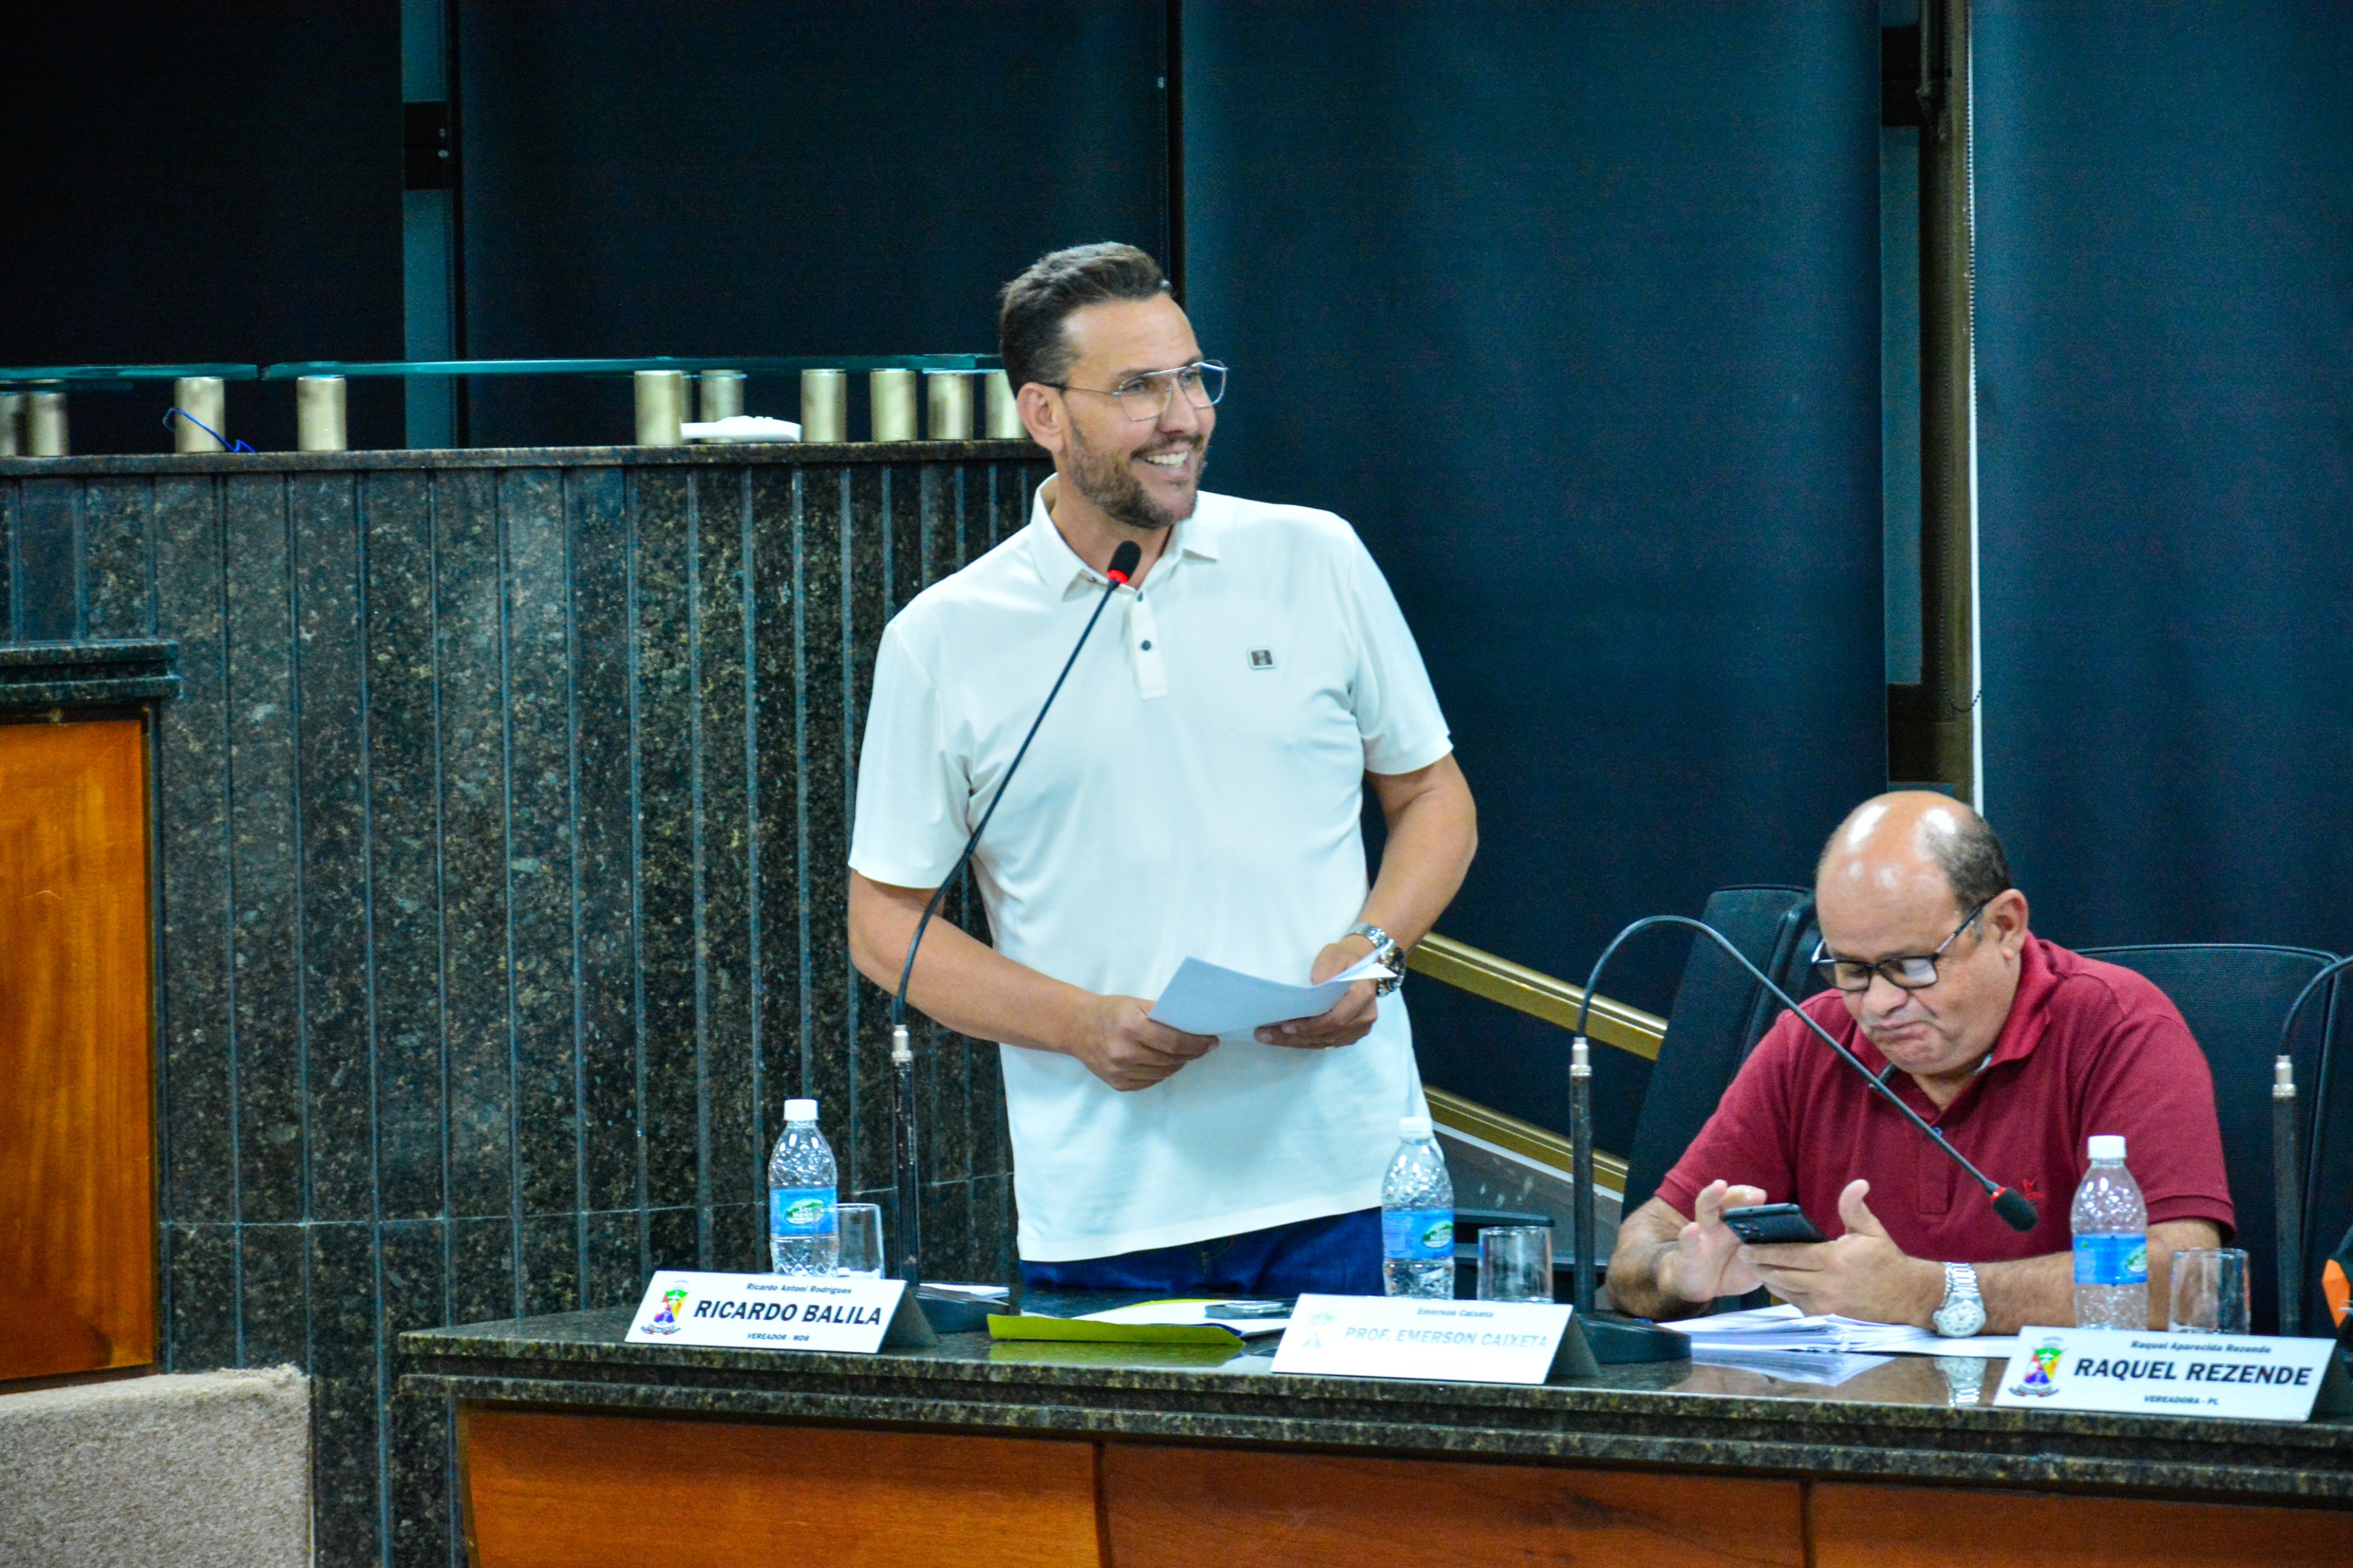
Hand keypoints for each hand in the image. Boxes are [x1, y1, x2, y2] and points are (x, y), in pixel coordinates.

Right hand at [1078, 995, 1218, 1090]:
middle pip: (1172, 1060)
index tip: (1212, 1041)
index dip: (1197, 1043)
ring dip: (1178, 1063)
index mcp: (1131, 1029)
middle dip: (1193, 1053)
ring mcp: (1121, 1072)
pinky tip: (1164, 1062)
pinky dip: (1161, 1072)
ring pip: (1164, 1073)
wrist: (1077, 1028)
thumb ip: (1163, 1015)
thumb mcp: (1137, 1003)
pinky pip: (1150, 1081)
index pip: (1175, 1042)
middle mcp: (1125, 1053)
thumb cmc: (1111, 1012)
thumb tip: (1194, 1026)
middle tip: (1204, 1046)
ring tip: (1184, 1053)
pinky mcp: (1119, 1085)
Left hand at [1255, 939, 1380, 1047]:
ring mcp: (1360, 1028)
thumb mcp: (1333, 957)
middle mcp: (1364, 1016)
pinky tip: (1284, 1038)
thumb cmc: (1343, 958)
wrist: (1360, 965)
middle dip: (1294, 1037)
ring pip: (1324, 1042)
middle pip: (1326, 1035)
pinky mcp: (1352, 1034)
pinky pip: (1326, 1042)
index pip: (1335, 1020)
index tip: (1285, 1026)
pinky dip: (1304, 1041)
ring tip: (1267, 1037)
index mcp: (1362, 996)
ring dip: (1295, 1042)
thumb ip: (1324, 973)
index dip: (1310, 1027)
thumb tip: (1310, 995)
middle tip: (1264, 1034)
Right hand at [1665, 1180, 1768, 1303]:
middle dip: (1741, 1194)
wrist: (1703, 1289)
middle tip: (1757, 1195)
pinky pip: (1688, 1242)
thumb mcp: (1756, 1265)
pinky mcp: (1688, 1252)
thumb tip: (1796, 1249)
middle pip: (1727, 1200)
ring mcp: (1703, 1235)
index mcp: (1738, 1224)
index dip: (1753, 1197)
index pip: (1745, 1203)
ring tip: (1719, 1186)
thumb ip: (1770, 1255)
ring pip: (1705, 1210)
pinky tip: (1693, 1229)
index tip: (1765, 1196)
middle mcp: (1721, 1224)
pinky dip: (1689, 1235)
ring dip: (1711, 1197)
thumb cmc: (1732, 1270)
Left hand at [1741, 1179, 1942, 1324]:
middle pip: (1781, 1275)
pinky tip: (1776, 1283)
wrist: (1907, 1297)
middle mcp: (1826, 1285)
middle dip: (1759, 1265)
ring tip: (1755, 1267)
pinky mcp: (1827, 1317)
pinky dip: (1784, 1294)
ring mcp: (1825, 1304)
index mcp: (1833, 1260)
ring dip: (1768, 1280)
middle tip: (1743, 1255)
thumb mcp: (1871, 1231)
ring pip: (1785, 1292)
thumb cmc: (1886, 1260)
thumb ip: (1855, 1208)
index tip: (1746, 1245)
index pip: (1789, 1255)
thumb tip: (1857, 1183)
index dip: (1765, 1251)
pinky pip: (1797, 1305)